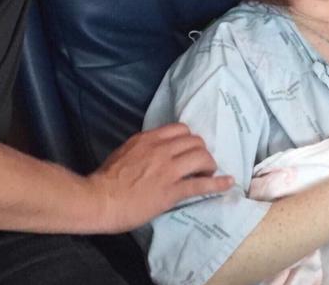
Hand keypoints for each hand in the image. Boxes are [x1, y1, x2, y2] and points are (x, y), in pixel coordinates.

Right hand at [87, 123, 233, 231]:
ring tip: (208, 173)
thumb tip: (153, 152)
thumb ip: (142, 148)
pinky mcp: (172, 191)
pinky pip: (201, 184)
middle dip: (201, 151)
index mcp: (148, 139)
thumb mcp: (125, 151)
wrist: (100, 199)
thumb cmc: (106, 179)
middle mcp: (162, 150)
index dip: (189, 139)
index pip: (180, 129)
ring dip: (209, 164)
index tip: (189, 149)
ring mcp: (168, 170)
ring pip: (202, 157)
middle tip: (199, 163)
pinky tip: (227, 183)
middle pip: (195, 141)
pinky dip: (217, 183)